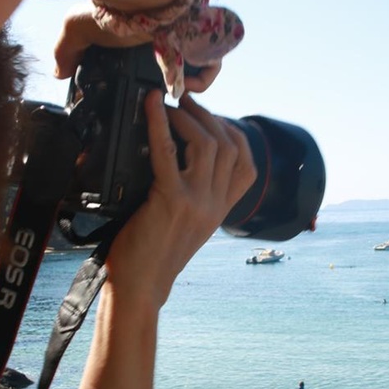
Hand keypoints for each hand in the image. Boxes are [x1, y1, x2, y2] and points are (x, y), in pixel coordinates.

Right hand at [53, 4, 220, 92]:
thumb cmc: (110, 7)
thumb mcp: (78, 29)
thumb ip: (67, 51)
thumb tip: (59, 73)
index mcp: (140, 38)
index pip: (147, 68)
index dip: (142, 87)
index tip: (134, 100)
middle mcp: (165, 40)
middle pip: (171, 74)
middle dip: (163, 92)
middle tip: (154, 106)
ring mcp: (186, 41)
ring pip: (193, 71)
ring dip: (183, 88)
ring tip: (168, 100)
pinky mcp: (203, 42)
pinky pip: (211, 67)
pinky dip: (199, 82)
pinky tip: (182, 88)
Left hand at [104, 90, 255, 307]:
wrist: (140, 286)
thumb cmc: (152, 256)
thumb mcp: (186, 227)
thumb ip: (193, 197)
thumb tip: (180, 159)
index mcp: (221, 211)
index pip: (247, 165)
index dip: (232, 133)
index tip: (212, 119)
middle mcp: (215, 205)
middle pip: (228, 146)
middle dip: (207, 116)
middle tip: (185, 102)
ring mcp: (197, 202)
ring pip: (208, 144)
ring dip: (188, 118)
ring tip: (170, 106)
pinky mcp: (171, 199)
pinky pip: (168, 152)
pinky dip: (159, 123)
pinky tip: (151, 107)